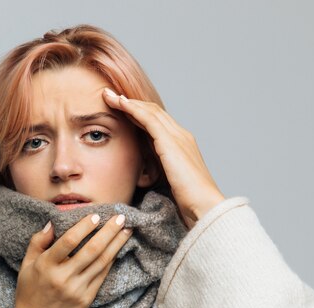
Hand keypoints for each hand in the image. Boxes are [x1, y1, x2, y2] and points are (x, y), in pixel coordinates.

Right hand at [13, 213, 132, 307]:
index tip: (95, 216)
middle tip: (121, 217)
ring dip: (116, 244)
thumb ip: (37, 242)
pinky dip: (111, 260)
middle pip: (91, 250)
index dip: (84, 227)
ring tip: (126, 230)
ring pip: (101, 262)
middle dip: (108, 232)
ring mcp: (77, 289)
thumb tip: (52, 223)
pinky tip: (118, 249)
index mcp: (46, 266)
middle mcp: (63, 277)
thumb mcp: (26, 265)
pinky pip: (102, 276)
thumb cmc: (29, 292)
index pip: (68, 241)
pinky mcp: (86, 299)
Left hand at [103, 88, 225, 229]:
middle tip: (111, 97)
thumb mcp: (170, 183)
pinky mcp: (170, 142)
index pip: (158, 122)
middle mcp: (181, 136)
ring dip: (128, 102)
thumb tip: (144, 174)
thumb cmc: (188, 202)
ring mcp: (178, 137)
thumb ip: (159, 172)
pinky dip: (133, 109)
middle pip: (153, 112)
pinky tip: (120, 104)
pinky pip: (149, 119)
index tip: (120, 109)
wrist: (204, 206)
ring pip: (150, 111)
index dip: (138, 113)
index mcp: (182, 145)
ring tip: (109, 96)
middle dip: (131, 103)